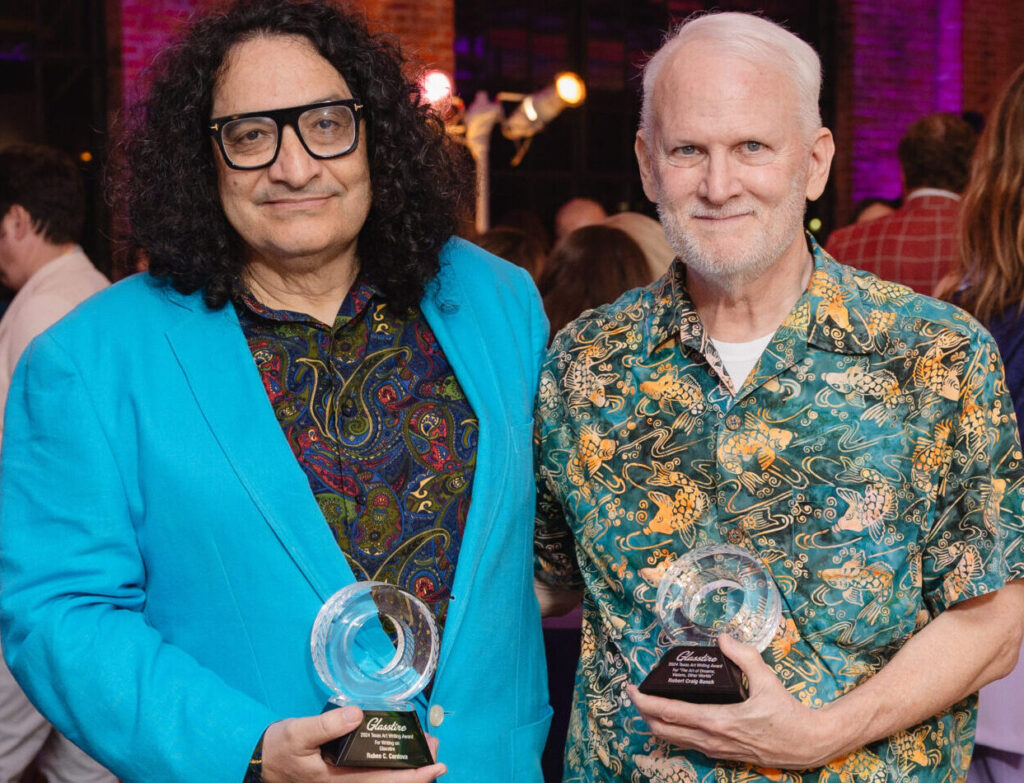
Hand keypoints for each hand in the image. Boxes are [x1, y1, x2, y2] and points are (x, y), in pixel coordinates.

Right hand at [261, 705, 445, 782]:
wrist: (260, 763)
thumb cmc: (277, 750)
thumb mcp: (296, 733)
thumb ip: (325, 725)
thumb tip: (356, 714)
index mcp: (339, 781)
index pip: (385, 782)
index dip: (414, 777)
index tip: (436, 766)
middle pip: (390, 782)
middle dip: (417, 769)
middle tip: (435, 747)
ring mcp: (345, 781)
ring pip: (383, 779)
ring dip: (406, 766)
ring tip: (424, 747)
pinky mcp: (342, 775)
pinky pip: (373, 774)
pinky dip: (391, 765)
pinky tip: (399, 751)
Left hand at [626, 634, 835, 769]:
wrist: (807, 744)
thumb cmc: (787, 713)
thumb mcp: (767, 680)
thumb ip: (744, 655)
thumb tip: (723, 637)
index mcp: (718, 721)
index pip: (671, 712)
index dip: (646, 701)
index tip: (630, 688)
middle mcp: (711, 739)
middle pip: (663, 730)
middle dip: (643, 712)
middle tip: (634, 694)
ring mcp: (715, 750)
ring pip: (674, 739)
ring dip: (656, 723)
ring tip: (648, 703)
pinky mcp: (722, 754)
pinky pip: (688, 744)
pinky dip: (673, 731)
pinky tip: (673, 718)